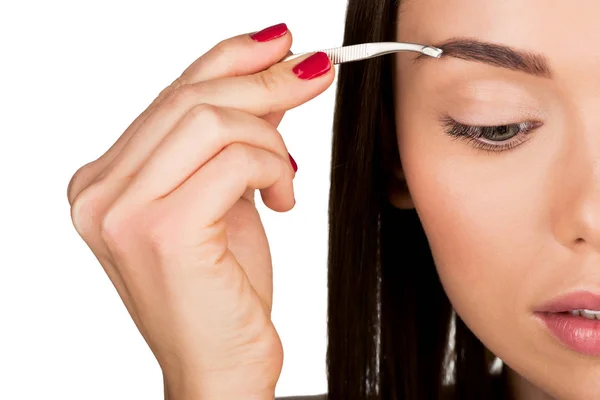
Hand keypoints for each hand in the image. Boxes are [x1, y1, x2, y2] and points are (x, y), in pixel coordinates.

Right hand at [66, 23, 333, 399]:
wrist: (219, 367)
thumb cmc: (220, 291)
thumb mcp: (226, 197)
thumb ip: (232, 136)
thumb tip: (272, 71)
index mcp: (106, 181)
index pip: (171, 94)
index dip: (230, 57)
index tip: (281, 45)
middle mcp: (99, 192)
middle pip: (190, 98)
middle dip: (265, 80)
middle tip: (314, 74)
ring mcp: (122, 211)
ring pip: (212, 121)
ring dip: (270, 138)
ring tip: (286, 176)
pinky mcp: (162, 230)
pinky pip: (234, 160)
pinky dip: (273, 168)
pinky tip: (283, 198)